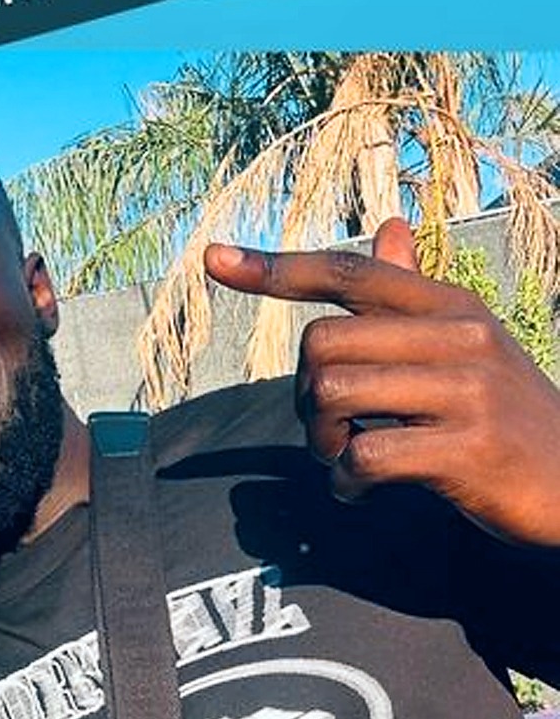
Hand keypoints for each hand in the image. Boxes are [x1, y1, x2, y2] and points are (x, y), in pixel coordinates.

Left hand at [205, 218, 559, 546]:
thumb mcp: (466, 344)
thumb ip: (413, 293)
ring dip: (321, 443)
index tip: (213, 259)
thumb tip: (388, 226)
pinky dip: (345, 483)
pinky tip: (358, 492)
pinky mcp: (468, 451)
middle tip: (330, 432)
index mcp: (448, 306)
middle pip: (322, 344)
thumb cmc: (505, 413)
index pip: (346, 273)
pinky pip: (366, 457)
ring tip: (345, 461)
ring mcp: (467, 392)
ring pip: (335, 396)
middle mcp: (458, 336)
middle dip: (306, 397)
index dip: (275, 268)